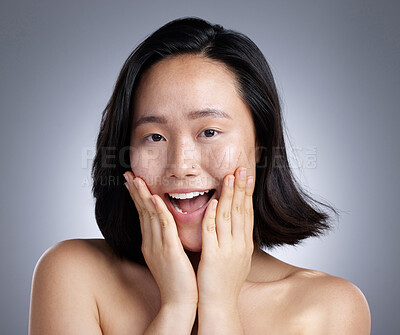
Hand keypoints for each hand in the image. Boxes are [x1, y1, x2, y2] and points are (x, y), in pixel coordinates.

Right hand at [123, 172, 197, 307]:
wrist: (180, 302)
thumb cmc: (177, 280)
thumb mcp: (168, 256)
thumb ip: (166, 239)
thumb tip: (167, 226)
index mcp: (151, 243)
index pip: (143, 215)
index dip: (138, 197)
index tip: (133, 182)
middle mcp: (151, 243)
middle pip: (142, 212)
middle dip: (135, 192)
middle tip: (128, 175)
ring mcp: (158, 247)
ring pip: (149, 216)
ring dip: (143, 196)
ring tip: (136, 179)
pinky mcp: (170, 251)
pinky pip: (164, 227)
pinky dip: (158, 212)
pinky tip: (154, 198)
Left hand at [196, 167, 254, 307]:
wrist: (220, 305)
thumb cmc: (226, 282)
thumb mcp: (237, 258)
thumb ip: (236, 239)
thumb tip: (236, 223)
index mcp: (244, 244)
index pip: (246, 213)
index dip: (246, 193)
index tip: (246, 176)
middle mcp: (239, 245)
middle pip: (240, 211)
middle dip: (241, 188)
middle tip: (241, 168)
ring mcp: (227, 250)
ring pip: (228, 217)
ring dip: (228, 195)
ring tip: (229, 177)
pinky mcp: (213, 257)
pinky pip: (212, 232)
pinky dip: (212, 216)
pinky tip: (212, 202)